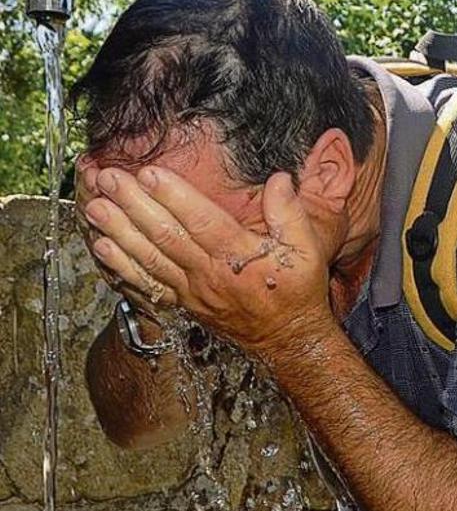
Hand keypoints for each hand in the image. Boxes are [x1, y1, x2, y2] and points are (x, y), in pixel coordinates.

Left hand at [82, 165, 335, 365]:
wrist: (287, 338)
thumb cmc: (297, 290)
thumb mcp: (308, 250)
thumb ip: (291, 213)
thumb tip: (279, 179)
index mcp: (240, 256)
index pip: (201, 220)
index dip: (173, 195)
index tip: (148, 172)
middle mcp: (210, 274)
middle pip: (165, 235)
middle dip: (133, 204)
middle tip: (108, 178)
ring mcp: (193, 291)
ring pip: (149, 258)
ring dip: (118, 231)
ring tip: (94, 206)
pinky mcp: (183, 303)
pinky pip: (147, 284)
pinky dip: (121, 267)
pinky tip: (101, 247)